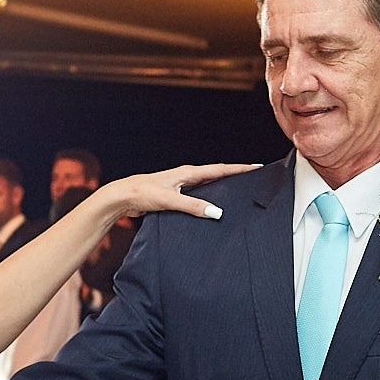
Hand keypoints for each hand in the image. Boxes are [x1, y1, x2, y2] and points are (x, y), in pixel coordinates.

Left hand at [108, 164, 258, 221]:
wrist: (122, 197)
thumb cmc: (142, 193)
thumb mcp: (170, 200)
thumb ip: (193, 207)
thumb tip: (216, 212)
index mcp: (188, 173)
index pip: (220, 170)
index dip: (239, 169)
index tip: (256, 167)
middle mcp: (186, 177)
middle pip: (217, 175)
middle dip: (235, 175)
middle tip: (253, 177)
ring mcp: (181, 186)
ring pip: (208, 185)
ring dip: (223, 187)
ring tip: (239, 190)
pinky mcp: (176, 196)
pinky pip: (199, 195)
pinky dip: (209, 198)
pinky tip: (213, 207)